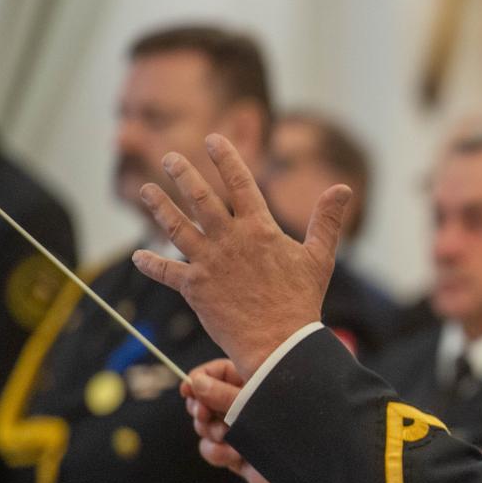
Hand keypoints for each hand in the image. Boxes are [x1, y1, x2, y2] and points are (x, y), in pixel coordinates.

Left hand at [132, 133, 350, 377]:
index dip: (226, 158)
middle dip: (183, 174)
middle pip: (200, 198)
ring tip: (145, 190)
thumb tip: (344, 188)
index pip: (240, 183)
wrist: (278, 342)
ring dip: (159, 206)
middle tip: (171, 158)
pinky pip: (167, 272)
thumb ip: (327, 221)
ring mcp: (209, 263)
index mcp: (259, 229)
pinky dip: (150, 264)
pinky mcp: (195, 288)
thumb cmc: (302, 301)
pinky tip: (137, 256)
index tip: (213, 140)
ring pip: (177, 227)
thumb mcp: (320, 257)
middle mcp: (230, 240)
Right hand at [183, 359, 283, 482]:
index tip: (186, 390)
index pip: (217, 372)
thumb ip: (223, 394)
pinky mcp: (238, 453)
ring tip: (228, 436)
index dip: (199, 379)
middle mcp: (246, 404)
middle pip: (205, 399)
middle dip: (200, 409)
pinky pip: (212, 449)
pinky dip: (217, 452)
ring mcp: (241, 430)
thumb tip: (195, 382)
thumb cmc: (291, 424)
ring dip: (211, 432)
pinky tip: (234, 455)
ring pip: (205, 426)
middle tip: (202, 415)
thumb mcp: (254, 403)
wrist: (311, 469)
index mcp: (255, 382)